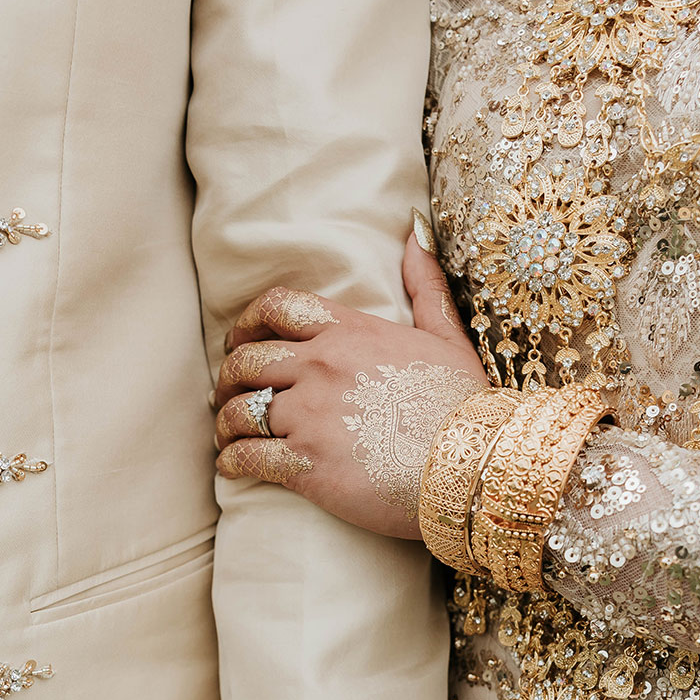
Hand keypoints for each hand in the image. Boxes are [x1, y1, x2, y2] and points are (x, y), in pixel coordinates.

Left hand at [214, 223, 488, 538]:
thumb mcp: (448, 336)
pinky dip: (231, 462)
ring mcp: (309, 415)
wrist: (472, 465)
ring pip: (239, 411)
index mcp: (349, 331)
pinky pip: (247, 457)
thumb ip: (424, 285)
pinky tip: (232, 468)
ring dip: (226, 424)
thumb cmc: (465, 405)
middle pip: (246, 361)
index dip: (247, 323)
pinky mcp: (305, 464)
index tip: (241, 342)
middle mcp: (320, 366)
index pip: (276, 306)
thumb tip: (415, 232)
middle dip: (229, 379)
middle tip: (228, 396)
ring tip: (227, 437)